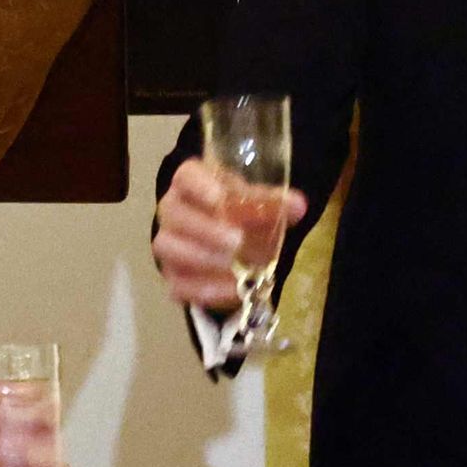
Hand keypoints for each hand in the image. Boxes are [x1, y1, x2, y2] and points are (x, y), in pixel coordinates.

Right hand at [153, 157, 304, 312]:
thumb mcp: (257, 205)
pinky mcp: (173, 277)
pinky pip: (178, 284)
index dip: (200, 186)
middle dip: (205, 229)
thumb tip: (298, 205)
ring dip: (202, 258)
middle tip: (236, 241)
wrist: (230, 247)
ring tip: (234, 268)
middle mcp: (173, 210)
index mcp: (193, 184)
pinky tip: (232, 289)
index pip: (186, 176)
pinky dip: (205, 289)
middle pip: (173, 213)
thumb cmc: (240, 216)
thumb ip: (274, 204)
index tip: (221, 199)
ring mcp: (169, 244)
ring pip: (168, 248)